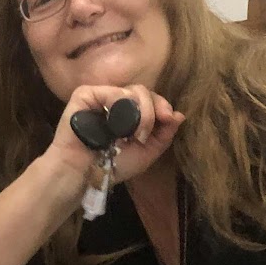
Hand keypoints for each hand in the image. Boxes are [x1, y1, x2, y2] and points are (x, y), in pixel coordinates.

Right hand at [44, 84, 184, 186]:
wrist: (85, 174)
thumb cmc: (112, 166)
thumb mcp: (146, 153)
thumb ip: (164, 134)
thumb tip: (180, 115)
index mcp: (129, 113)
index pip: (150, 99)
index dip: (162, 106)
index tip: (169, 118)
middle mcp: (116, 102)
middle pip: (143, 91)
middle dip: (153, 109)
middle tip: (147, 132)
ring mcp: (100, 96)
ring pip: (130, 90)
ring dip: (139, 112)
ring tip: (132, 135)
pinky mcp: (85, 94)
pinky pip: (110, 91)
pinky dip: (118, 103)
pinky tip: (116, 121)